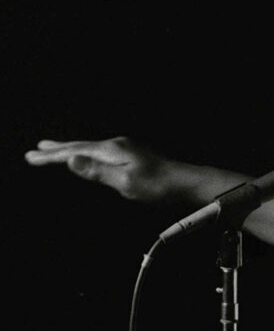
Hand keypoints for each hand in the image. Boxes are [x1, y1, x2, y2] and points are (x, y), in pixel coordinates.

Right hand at [25, 137, 174, 202]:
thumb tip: (72, 160)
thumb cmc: (157, 186)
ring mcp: (126, 148)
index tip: (32, 157)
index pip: (75, 152)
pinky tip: (88, 156)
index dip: (52, 156)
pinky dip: (86, 153)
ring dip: (70, 149)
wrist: (184, 182)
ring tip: (56, 149)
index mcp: (113, 150)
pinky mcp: (132, 155)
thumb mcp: (124, 182)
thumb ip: (97, 171)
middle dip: (57, 149)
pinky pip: (100, 152)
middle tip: (36, 149)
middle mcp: (118, 145)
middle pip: (81, 146)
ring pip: (90, 148)